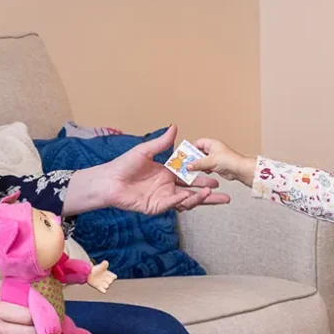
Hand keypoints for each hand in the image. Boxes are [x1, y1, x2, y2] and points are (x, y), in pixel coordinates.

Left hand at [65, 125, 230, 216]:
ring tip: (214, 195)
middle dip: (209, 193)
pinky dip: (184, 201)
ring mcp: (163, 198)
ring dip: (200, 198)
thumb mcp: (145, 151)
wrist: (108, 181)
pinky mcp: (156, 207)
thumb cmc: (123, 165)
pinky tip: (193, 196)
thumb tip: (175, 127)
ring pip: (187, 200)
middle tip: (225, 194)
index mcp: (167, 173)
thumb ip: (162, 142)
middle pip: (193, 191)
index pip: (190, 175)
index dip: (204, 175)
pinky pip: (173, 204)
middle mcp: (168, 186)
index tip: (217, 173)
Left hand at [87, 261, 116, 292]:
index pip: (114, 277)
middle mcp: (106, 278)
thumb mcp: (100, 266)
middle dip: (109, 281)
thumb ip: (103, 264)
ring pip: (107, 286)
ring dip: (105, 285)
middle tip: (104, 278)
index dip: (113, 276)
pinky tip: (103, 289)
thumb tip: (106, 262)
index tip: (109, 275)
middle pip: (111, 282)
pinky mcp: (98, 286)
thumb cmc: (94, 269)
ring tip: (102, 283)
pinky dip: (103, 290)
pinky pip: (103, 290)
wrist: (87, 273)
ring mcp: (102, 283)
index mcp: (108, 273)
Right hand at [186, 138, 255, 186]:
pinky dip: (202, 170)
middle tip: (186, 164)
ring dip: (197, 165)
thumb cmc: (230, 160)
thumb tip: (188, 165)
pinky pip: (205, 167)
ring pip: (201, 161)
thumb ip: (198, 163)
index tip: (184, 155)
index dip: (190, 149)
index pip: (197, 143)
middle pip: (198, 153)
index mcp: (211, 143)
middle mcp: (212, 150)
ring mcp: (213, 158)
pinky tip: (202, 172)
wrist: (239, 170)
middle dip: (192, 159)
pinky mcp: (215, 166)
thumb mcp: (211, 161)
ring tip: (192, 169)